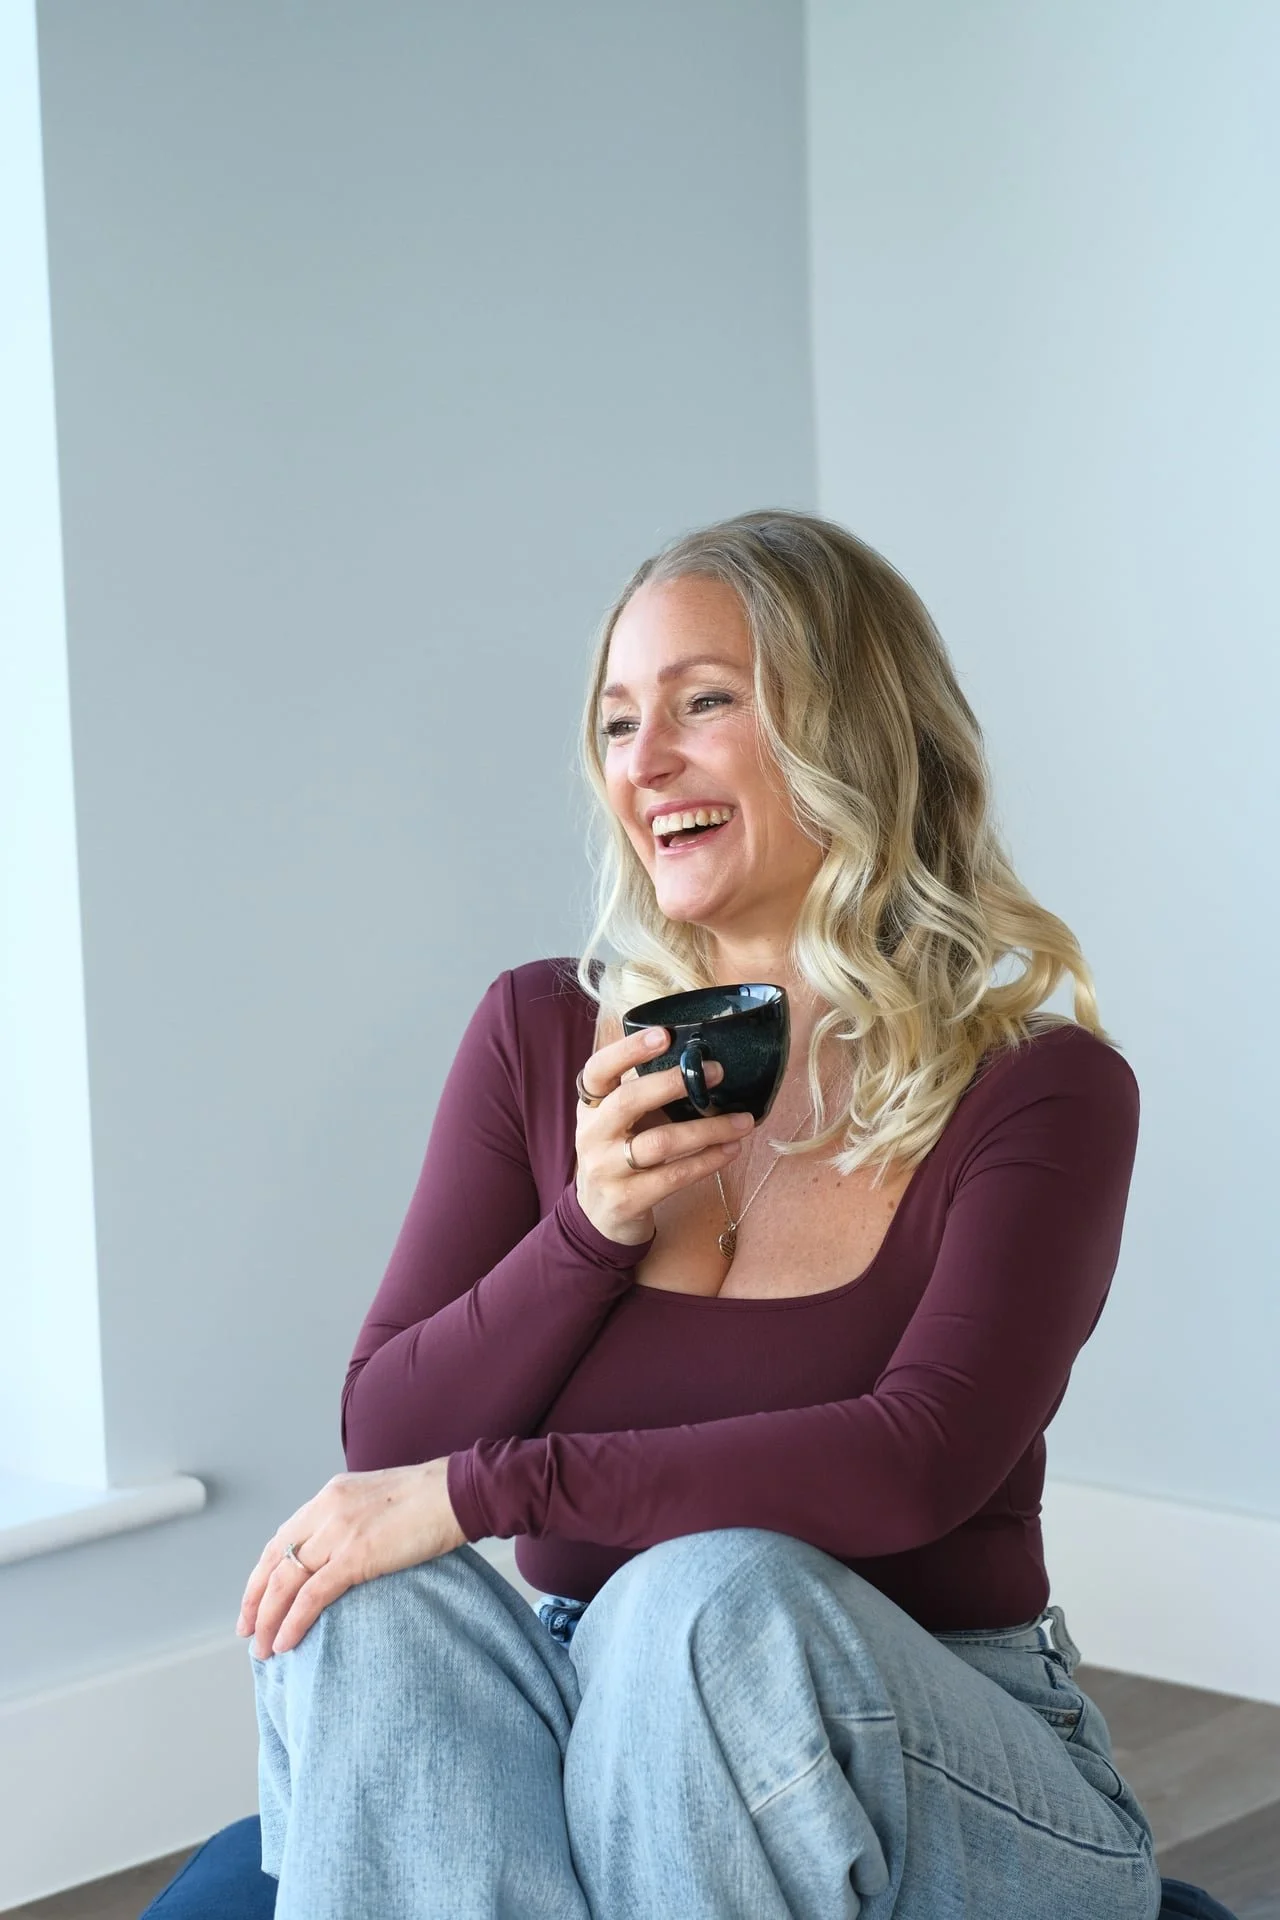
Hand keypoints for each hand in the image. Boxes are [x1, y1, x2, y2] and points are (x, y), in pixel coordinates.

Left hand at [235, 1457, 466, 1657]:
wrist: (456, 1492)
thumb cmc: (429, 1500)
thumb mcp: (375, 1501)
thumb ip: (351, 1521)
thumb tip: (340, 1555)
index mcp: (329, 1496)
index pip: (282, 1538)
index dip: (262, 1573)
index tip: (254, 1600)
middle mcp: (326, 1511)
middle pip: (275, 1561)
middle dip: (256, 1600)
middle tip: (248, 1631)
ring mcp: (338, 1533)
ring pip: (286, 1582)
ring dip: (269, 1618)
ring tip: (262, 1648)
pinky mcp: (356, 1556)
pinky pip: (312, 1596)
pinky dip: (293, 1622)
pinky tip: (285, 1642)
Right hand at [574, 1025, 753, 1244]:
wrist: (599, 1216)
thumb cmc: (618, 1154)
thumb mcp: (617, 1121)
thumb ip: (643, 1093)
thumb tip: (699, 1062)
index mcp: (590, 1107)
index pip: (599, 1070)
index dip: (627, 1050)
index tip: (664, 1035)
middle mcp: (592, 1134)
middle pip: (629, 1101)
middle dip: (674, 1083)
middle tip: (717, 1072)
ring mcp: (606, 1169)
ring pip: (660, 1143)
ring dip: (708, 1129)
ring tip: (743, 1121)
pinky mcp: (627, 1200)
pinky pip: (674, 1177)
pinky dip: (707, 1161)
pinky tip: (730, 1150)